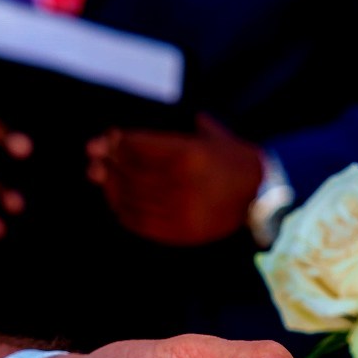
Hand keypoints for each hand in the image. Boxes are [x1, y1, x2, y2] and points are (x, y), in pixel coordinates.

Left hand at [86, 114, 263, 244]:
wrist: (262, 198)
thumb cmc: (234, 159)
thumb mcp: (210, 134)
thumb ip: (177, 127)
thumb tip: (133, 124)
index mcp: (192, 155)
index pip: (141, 147)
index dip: (119, 142)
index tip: (107, 137)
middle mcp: (185, 184)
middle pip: (132, 173)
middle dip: (110, 163)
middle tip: (94, 156)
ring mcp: (182, 211)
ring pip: (133, 199)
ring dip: (111, 187)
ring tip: (101, 177)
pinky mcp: (181, 232)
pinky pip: (142, 223)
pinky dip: (123, 212)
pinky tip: (116, 203)